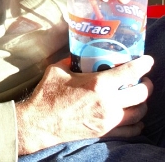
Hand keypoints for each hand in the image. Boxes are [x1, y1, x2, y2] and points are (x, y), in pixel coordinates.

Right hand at [16, 56, 153, 154]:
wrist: (41, 122)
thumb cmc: (47, 95)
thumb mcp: (57, 71)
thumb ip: (70, 63)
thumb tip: (77, 57)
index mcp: (98, 84)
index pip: (129, 72)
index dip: (143, 65)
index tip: (148, 61)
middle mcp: (109, 102)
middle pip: (140, 93)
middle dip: (147, 85)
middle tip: (144, 79)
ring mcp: (109, 119)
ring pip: (139, 112)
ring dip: (143, 103)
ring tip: (138, 96)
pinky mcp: (106, 131)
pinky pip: (131, 130)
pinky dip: (138, 124)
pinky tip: (136, 119)